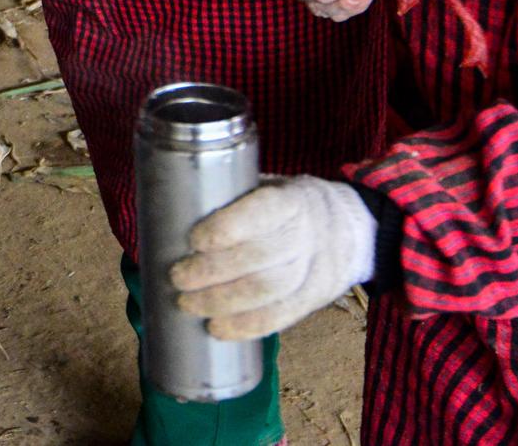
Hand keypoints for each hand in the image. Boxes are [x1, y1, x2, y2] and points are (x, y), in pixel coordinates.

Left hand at [169, 175, 377, 339]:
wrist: (350, 229)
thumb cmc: (287, 206)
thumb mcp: (267, 186)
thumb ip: (231, 198)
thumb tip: (167, 211)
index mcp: (291, 200)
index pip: (261, 213)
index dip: (227, 228)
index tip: (194, 240)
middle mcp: (306, 235)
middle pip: (260, 258)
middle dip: (213, 271)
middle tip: (177, 278)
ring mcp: (314, 270)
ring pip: (268, 291)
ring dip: (222, 302)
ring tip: (187, 304)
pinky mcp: (314, 299)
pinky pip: (280, 317)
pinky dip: (246, 327)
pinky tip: (217, 330)